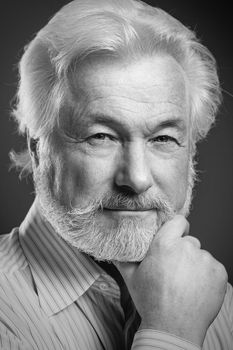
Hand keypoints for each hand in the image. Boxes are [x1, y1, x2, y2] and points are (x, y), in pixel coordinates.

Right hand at [114, 215, 227, 346]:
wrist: (173, 328)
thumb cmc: (151, 302)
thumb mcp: (132, 279)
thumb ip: (124, 260)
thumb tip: (115, 251)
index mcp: (164, 244)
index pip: (178, 221)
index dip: (177, 228)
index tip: (175, 237)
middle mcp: (186, 247)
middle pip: (189, 242)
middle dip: (183, 252)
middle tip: (175, 270)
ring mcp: (205, 260)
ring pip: (201, 256)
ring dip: (195, 265)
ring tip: (186, 283)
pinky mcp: (219, 272)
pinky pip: (213, 268)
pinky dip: (207, 276)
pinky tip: (197, 289)